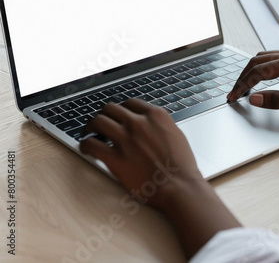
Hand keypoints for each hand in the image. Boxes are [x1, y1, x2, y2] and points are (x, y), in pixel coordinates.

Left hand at [79, 98, 201, 209]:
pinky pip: (91, 144)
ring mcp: (125, 139)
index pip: (130, 103)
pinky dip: (85, 145)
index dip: (121, 109)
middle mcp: (138, 122)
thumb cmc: (181, 166)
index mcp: (155, 115)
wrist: (180, 187)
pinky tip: (86, 148)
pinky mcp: (115, 158)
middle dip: (104, 114)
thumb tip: (150, 125)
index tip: (118, 116)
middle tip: (100, 123)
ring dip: (91, 126)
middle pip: (110, 108)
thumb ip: (160, 125)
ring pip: (98, 121)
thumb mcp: (175, 134)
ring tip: (89, 133)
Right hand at [227, 51, 278, 120]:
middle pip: (257, 61)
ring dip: (250, 71)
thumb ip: (277, 100)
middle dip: (242, 76)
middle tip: (233, 92)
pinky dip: (261, 69)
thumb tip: (254, 98)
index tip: (233, 96)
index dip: (242, 84)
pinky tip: (259, 79)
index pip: (258, 71)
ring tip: (242, 85)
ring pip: (264, 58)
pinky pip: (273, 60)